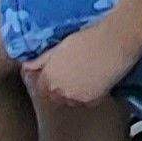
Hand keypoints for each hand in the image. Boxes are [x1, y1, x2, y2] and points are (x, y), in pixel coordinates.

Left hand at [21, 18, 141, 109]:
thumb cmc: (87, 38)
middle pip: (54, 96)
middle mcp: (60, 91)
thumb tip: (26, 66)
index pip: (40, 88)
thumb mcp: (61, 46)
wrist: (115, 42)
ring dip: (72, 92)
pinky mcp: (93, 100)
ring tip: (83, 75)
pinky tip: (95, 80)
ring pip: (70, 100)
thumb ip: (41, 60)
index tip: (54, 72)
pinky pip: (85, 102)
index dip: (46, 80)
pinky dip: (88, 94)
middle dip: (58, 87)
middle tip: (71, 72)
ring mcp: (76, 97)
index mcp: (49, 77)